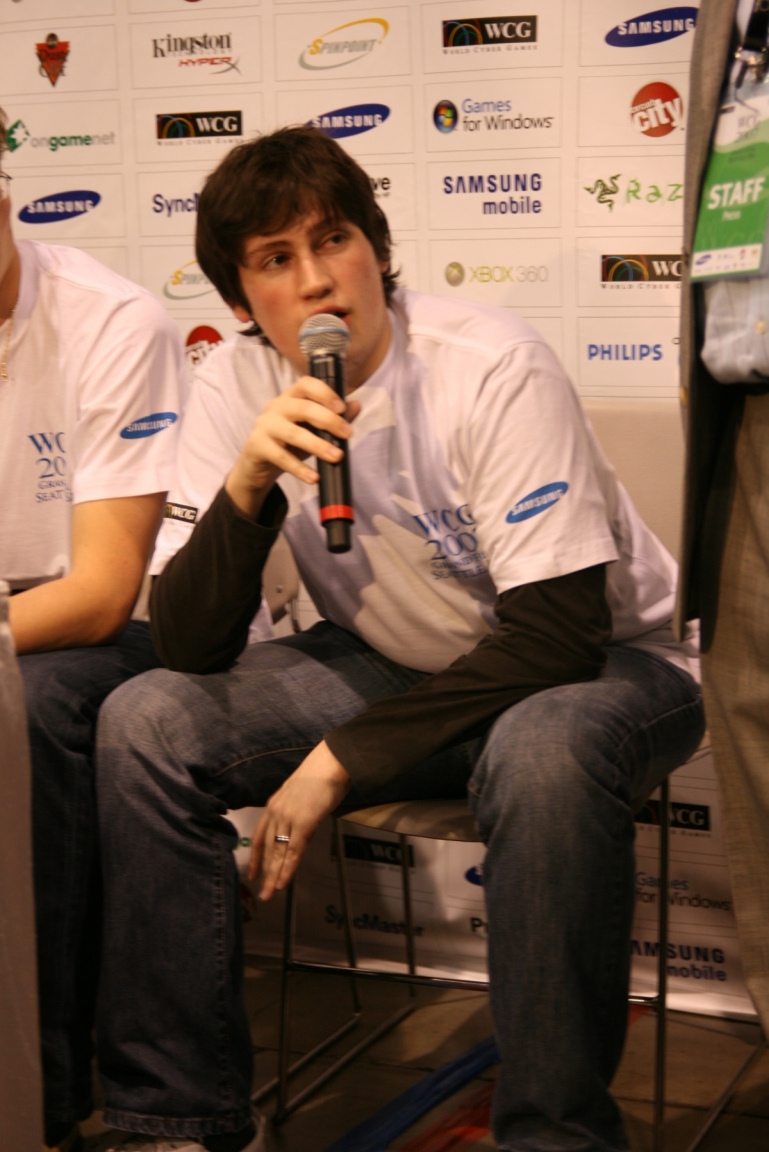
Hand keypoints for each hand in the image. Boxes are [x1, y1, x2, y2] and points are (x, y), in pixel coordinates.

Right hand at [225, 377, 359, 517]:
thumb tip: (356, 405)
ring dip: (318, 445)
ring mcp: (265, 425)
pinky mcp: (257, 445)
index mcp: (291, 397)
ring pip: (293, 433)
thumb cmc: (290, 443)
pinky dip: (299, 469)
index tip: (342, 408)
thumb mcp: (313, 429)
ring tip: (336, 457)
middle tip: (347, 434)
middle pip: (302, 408)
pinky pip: (281, 457)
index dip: (325, 393)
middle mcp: (276, 406)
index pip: (306, 384)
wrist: (259, 464)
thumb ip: (334, 418)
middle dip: (328, 420)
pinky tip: (314, 478)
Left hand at [249, 740, 351, 899]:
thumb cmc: (321, 773)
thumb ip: (295, 809)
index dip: (257, 857)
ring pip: (278, 854)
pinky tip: (283, 883)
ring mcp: (288, 819)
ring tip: (269, 895)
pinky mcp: (303, 824)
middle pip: (267, 849)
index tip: (253, 873)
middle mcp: (276, 813)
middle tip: (262, 894)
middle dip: (264, 873)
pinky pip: (293, 852)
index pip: (260, 836)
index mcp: (274, 804)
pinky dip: (287, 869)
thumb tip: (298, 823)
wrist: (331, 762)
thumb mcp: (301, 793)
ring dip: (273, 876)